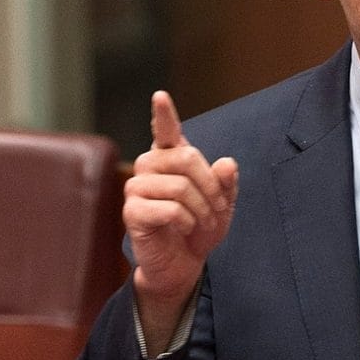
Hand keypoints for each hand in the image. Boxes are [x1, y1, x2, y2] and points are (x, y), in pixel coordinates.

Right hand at [126, 90, 238, 347]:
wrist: (182, 263)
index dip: (164, 114)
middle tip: (218, 209)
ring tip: (203, 222)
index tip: (161, 96)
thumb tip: (227, 163)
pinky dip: (187, 222)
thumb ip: (226, 183)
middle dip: (211, 187)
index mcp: (170, 158)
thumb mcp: (222, 205)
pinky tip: (185, 229)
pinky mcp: (132, 212)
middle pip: (187, 159)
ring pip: (180, 187)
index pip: (166, 131)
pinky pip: (169, 209)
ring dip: (202, 209)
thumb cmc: (199, 228)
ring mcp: (136, 188)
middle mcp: (149, 167)